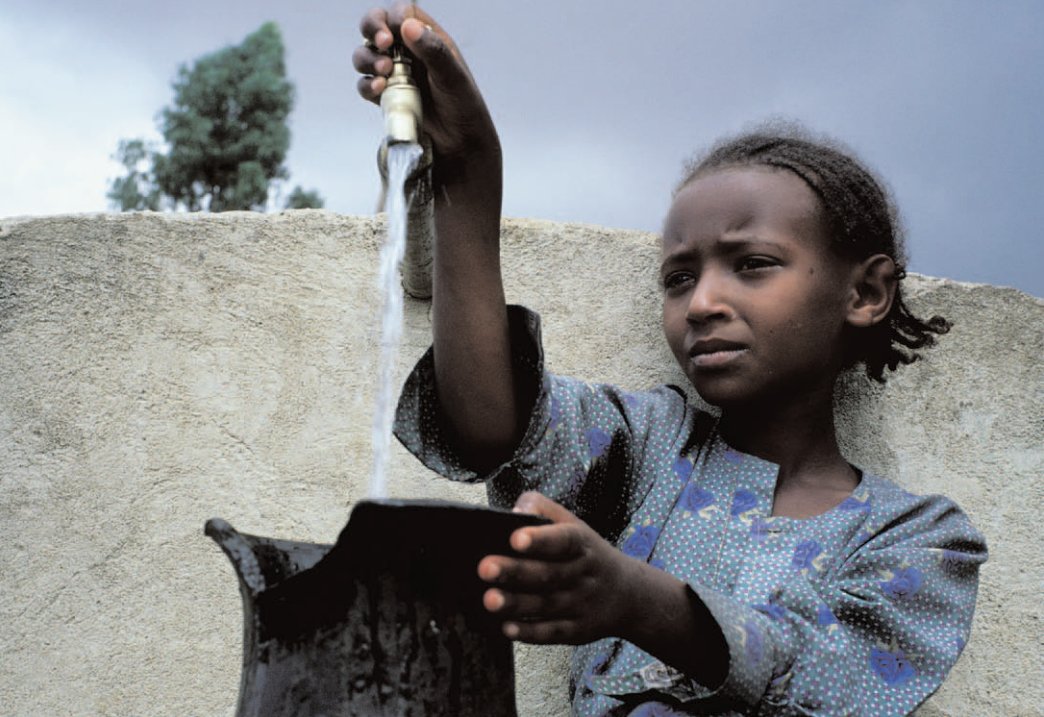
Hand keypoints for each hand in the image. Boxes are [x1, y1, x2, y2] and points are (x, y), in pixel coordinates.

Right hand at [353, 3, 500, 171]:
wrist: (460, 143)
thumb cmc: (463, 105)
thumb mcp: (452, 76)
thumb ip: (433, 50)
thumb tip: (409, 26)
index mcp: (427, 37)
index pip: (401, 12)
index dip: (392, 18)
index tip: (394, 35)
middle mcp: (408, 51)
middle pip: (376, 27)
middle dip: (372, 30)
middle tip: (382, 43)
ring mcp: (394, 73)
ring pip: (366, 55)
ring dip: (368, 59)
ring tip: (384, 72)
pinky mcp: (386, 95)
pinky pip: (366, 85)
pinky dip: (367, 85)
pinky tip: (379, 89)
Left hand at [477, 491, 642, 644]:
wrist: (628, 595)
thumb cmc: (587, 554)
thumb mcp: (573, 524)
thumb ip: (543, 509)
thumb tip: (515, 511)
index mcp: (582, 544)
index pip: (563, 539)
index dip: (540, 539)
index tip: (515, 538)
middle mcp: (582, 574)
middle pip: (548, 574)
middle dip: (516, 571)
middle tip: (485, 568)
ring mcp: (580, 604)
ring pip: (546, 605)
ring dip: (516, 604)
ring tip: (490, 599)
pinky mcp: (576, 630)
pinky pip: (552, 633)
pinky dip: (529, 632)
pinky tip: (507, 628)